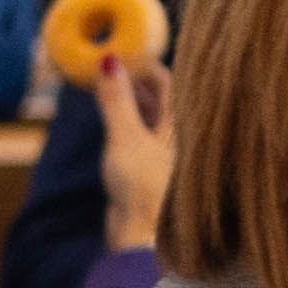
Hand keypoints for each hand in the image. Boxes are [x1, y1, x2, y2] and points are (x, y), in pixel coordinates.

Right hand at [90, 56, 173, 256]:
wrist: (140, 237)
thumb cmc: (143, 189)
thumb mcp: (125, 137)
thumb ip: (117, 100)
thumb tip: (109, 62)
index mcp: (183, 124)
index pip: (167, 80)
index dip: (144, 63)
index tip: (121, 49)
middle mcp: (178, 135)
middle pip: (159, 96)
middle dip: (133, 78)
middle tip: (107, 62)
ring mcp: (163, 152)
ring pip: (147, 114)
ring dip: (127, 97)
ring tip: (103, 81)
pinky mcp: (148, 168)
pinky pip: (138, 131)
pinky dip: (124, 117)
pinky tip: (109, 113)